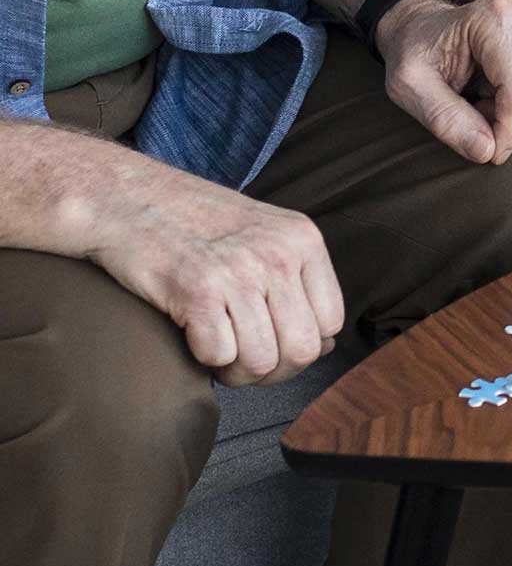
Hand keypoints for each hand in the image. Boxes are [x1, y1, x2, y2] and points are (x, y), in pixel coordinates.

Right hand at [83, 151, 343, 385]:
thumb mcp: (263, 235)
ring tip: (215, 346)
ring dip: (235, 369)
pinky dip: (204, 358)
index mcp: (303, 238)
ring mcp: (239, 270)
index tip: (271, 341)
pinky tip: (192, 334)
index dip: (300, 345)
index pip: (331, 322)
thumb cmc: (193, 222)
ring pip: (261, 361)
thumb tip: (328, 345)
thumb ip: (298, 283)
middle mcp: (278, 253)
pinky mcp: (197, 290)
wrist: (125, 196)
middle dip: (271, 370)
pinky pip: (219, 356)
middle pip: (302, 350)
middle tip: (241, 357)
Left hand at [376, 0, 511, 164]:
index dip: (510, 130)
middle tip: (478, 110)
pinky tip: (510, 89)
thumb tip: (487, 151)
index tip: (490, 153)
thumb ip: (444, 119)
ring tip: (493, 98)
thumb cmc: (418, 54)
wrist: (428, 28)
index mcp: (495, 17)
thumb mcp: (409, 86)